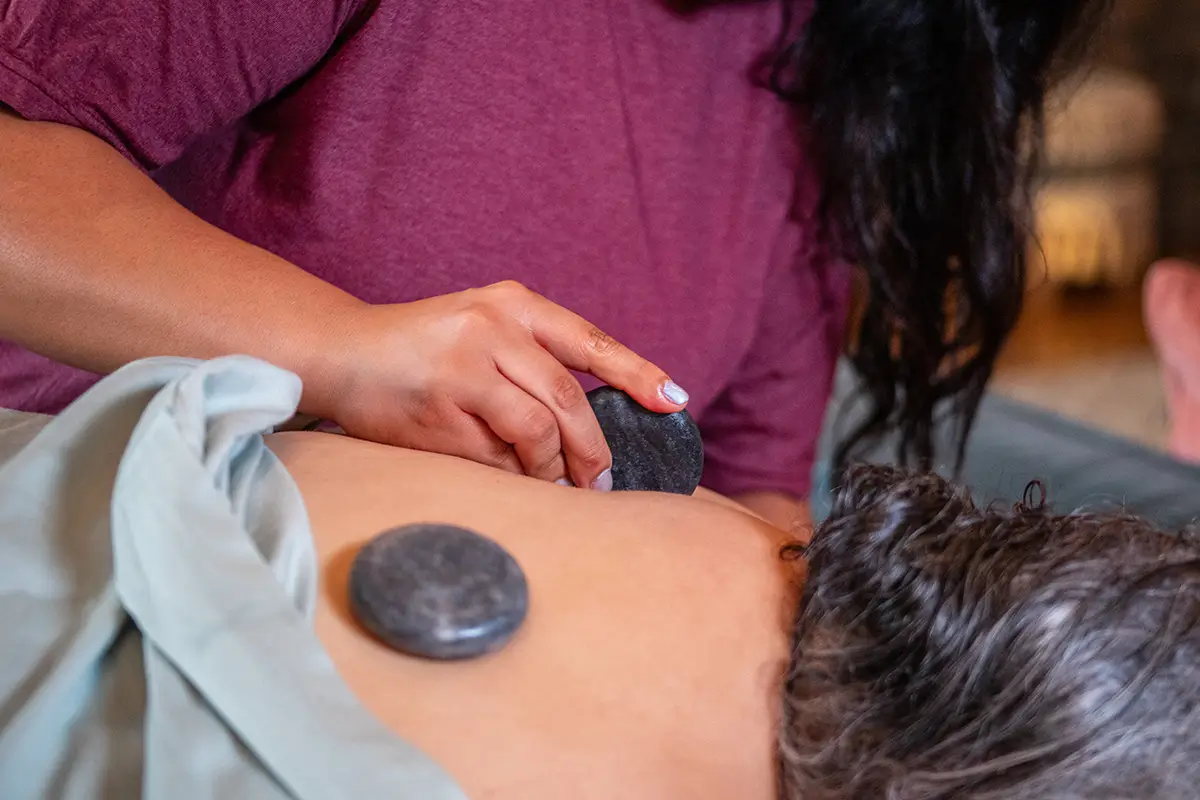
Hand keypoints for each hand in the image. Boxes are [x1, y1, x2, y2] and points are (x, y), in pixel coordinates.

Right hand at [315, 281, 688, 488]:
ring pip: (538, 428)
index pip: (587, 340)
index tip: (673, 401)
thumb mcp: (481, 330)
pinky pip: (496, 455)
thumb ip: (532, 362)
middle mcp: (491, 325)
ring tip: (554, 483)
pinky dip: (513, 473)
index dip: (636, 372)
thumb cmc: (420, 350)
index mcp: (512, 304)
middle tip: (602, 479)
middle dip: (593, 447)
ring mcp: (464, 363)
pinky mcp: (440, 406)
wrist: (340, 352)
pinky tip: (510, 476)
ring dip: (553, 465)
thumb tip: (590, 429)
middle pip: (568, 395)